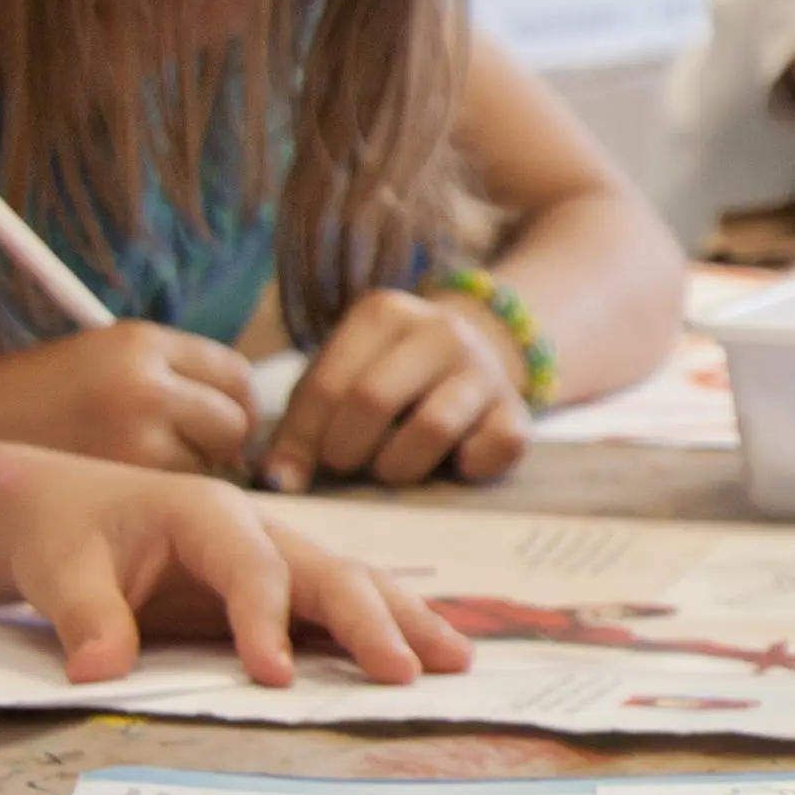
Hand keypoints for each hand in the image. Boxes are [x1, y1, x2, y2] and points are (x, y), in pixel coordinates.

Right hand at [0, 322, 255, 473]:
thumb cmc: (21, 404)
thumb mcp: (96, 364)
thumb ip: (164, 378)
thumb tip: (238, 416)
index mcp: (139, 341)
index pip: (234, 374)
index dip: (234, 405)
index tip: (221, 427)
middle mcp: (144, 381)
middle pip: (233, 421)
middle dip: (223, 445)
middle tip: (187, 461)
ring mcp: (134, 432)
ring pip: (209, 464)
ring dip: (190, 474)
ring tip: (138, 474)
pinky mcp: (117, 480)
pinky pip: (172, 494)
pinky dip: (160, 499)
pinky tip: (121, 496)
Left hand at [0, 452, 471, 685]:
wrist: (63, 510)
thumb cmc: (64, 535)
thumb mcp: (58, 570)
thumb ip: (86, 617)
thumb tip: (99, 672)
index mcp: (209, 513)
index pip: (254, 570)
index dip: (266, 623)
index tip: (274, 679)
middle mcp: (261, 529)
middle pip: (330, 572)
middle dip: (373, 622)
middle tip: (407, 672)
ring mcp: (280, 555)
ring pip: (355, 584)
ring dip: (405, 623)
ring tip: (455, 662)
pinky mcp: (282, 585)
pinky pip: (343, 605)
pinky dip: (388, 628)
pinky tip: (426, 655)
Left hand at [259, 288, 528, 493]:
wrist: (471, 359)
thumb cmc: (385, 377)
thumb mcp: (339, 380)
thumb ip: (302, 424)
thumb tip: (277, 481)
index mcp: (383, 313)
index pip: (327, 385)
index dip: (300, 440)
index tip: (290, 475)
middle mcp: (440, 330)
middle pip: (373, 400)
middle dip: (346, 450)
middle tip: (344, 465)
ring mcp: (484, 369)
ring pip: (434, 427)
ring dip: (399, 465)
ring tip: (389, 468)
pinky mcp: (517, 410)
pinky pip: (498, 447)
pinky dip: (471, 465)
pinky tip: (454, 463)